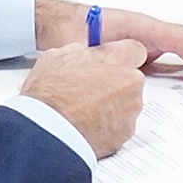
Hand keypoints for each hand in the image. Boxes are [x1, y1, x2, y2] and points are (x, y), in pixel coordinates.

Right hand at [21, 38, 146, 155]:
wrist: (48, 131)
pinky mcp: (126, 133)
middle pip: (131, 79)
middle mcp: (130, 82)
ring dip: (113, 107)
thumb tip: (83, 54)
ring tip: (85, 112)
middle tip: (91, 92)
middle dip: (116, 84)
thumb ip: (80, 52)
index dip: (120, 59)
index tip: (110, 65)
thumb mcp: (57, 57)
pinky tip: (88, 126)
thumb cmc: (50, 94)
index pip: (135, 50)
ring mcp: (131, 109)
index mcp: (116, 58)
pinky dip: (109, 127)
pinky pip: (121, 126)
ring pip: (128, 104)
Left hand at [33, 0, 182, 87]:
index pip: (179, 40)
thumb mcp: (81, 46)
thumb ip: (100, 57)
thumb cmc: (68, 30)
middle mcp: (147, 29)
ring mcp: (147, 37)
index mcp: (138, 26)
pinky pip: (176, 52)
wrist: (57, 23)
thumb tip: (116, 70)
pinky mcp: (144, 46)